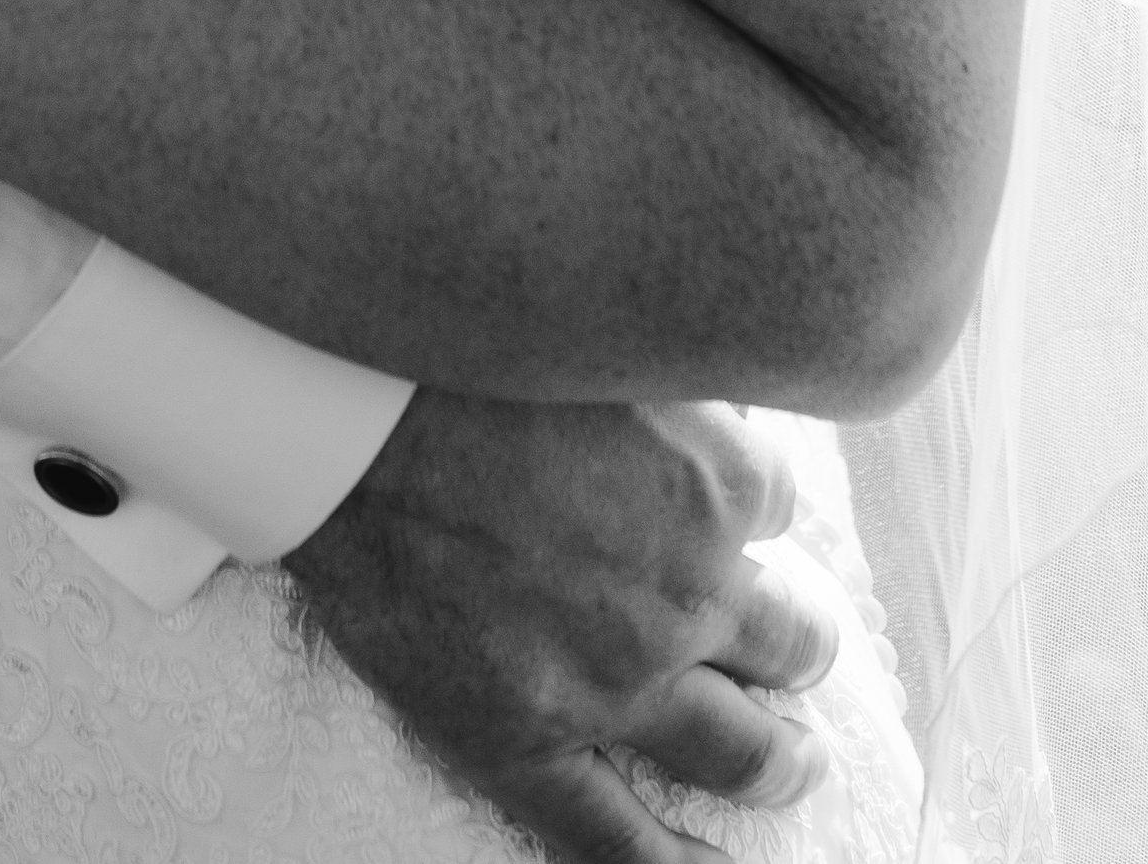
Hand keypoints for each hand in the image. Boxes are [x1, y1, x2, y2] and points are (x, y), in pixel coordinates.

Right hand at [286, 387, 836, 861]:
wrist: (346, 422)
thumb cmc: (464, 353)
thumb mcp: (605, 334)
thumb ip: (677, 380)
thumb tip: (718, 406)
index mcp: (718, 484)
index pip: (777, 504)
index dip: (745, 499)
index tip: (724, 494)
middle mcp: (689, 592)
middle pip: (792, 639)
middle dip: (800, 642)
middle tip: (800, 648)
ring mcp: (616, 682)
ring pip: (742, 748)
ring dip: (783, 760)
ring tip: (798, 763)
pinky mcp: (530, 743)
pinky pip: (620, 838)